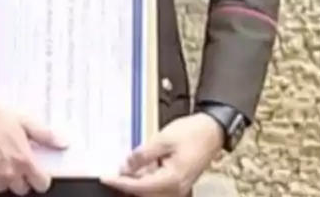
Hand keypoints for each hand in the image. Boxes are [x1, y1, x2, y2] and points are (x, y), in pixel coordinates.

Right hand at [0, 98, 68, 194]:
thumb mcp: (24, 120)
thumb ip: (45, 135)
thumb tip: (63, 142)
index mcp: (22, 160)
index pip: (41, 183)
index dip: (42, 177)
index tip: (39, 171)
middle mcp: (7, 173)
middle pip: (23, 188)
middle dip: (23, 177)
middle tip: (17, 160)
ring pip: (4, 187)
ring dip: (5, 177)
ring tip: (0, 157)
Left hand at [100, 113, 224, 195]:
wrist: (213, 129)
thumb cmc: (194, 132)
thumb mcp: (163, 139)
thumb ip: (143, 155)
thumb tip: (125, 166)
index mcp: (172, 180)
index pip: (138, 187)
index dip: (120, 182)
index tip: (105, 177)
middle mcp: (176, 189)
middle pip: (144, 193)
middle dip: (128, 184)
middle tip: (113, 173)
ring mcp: (179, 187)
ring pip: (151, 191)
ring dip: (138, 182)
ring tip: (129, 167)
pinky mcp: (179, 183)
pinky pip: (159, 186)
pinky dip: (148, 179)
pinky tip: (143, 167)